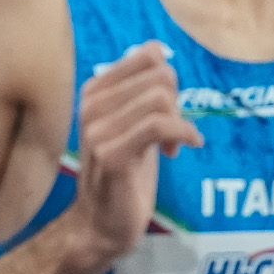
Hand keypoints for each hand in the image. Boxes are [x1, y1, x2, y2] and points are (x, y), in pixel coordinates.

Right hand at [65, 43, 200, 269]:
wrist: (100, 223)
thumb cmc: (122, 172)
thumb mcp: (130, 122)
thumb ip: (140, 89)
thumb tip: (156, 50)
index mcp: (93, 91)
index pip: (147, 55)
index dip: (168, 78)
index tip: (167, 107)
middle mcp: (90, 106)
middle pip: (159, 76)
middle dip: (178, 101)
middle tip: (174, 130)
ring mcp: (97, 131)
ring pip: (160, 99)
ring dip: (180, 122)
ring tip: (174, 144)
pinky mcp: (112, 155)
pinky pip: (159, 126)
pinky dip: (183, 134)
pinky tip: (183, 149)